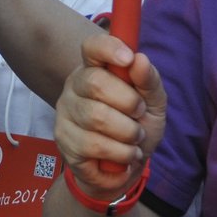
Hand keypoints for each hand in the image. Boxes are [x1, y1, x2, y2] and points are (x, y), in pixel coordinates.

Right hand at [54, 33, 166, 200]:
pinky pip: (93, 145)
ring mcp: (65, 113)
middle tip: (139, 114)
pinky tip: (124, 155)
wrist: (124, 170)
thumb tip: (140, 60)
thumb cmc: (137, 128)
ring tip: (135, 139)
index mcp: (96, 68)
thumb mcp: (153, 103)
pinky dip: (119, 153)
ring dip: (127, 133)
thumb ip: (149, 81)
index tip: (128, 58)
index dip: (108, 48)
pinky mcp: (63, 141)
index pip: (92, 47)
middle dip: (128, 102)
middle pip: (95, 83)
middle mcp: (75, 86)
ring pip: (96, 117)